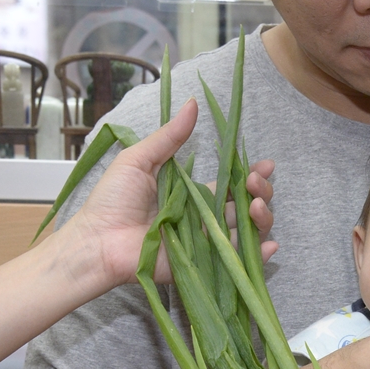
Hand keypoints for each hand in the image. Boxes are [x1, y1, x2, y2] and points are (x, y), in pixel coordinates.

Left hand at [64, 101, 276, 287]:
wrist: (99, 240)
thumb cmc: (112, 200)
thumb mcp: (140, 160)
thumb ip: (169, 137)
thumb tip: (192, 103)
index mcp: (191, 195)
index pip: (229, 184)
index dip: (251, 175)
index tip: (266, 164)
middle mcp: (203, 218)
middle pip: (244, 206)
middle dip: (260, 192)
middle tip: (257, 183)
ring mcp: (205, 243)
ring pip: (247, 232)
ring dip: (262, 218)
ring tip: (256, 206)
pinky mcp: (202, 265)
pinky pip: (237, 263)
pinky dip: (259, 256)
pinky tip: (270, 244)